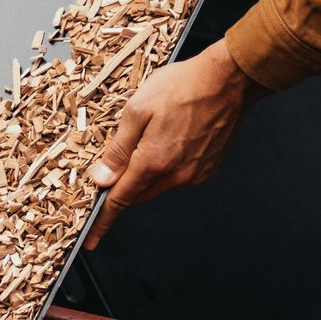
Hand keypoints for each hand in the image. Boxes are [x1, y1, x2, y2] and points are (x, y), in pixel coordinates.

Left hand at [84, 40, 266, 248]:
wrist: (229, 80)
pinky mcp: (208, 169)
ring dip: (146, 175)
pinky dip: (167, 168)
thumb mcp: (137, 110)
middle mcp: (176, 175)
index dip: (103, 220)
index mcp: (153, 161)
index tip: (91, 238)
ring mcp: (195, 174)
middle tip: (114, 168)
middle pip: (138, 195)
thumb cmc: (183, 87)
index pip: (120, 199)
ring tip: (151, 140)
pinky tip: (171, 141)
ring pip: (158, 186)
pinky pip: (178, 178)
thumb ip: (118, 149)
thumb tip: (102, 178)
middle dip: (123, 188)